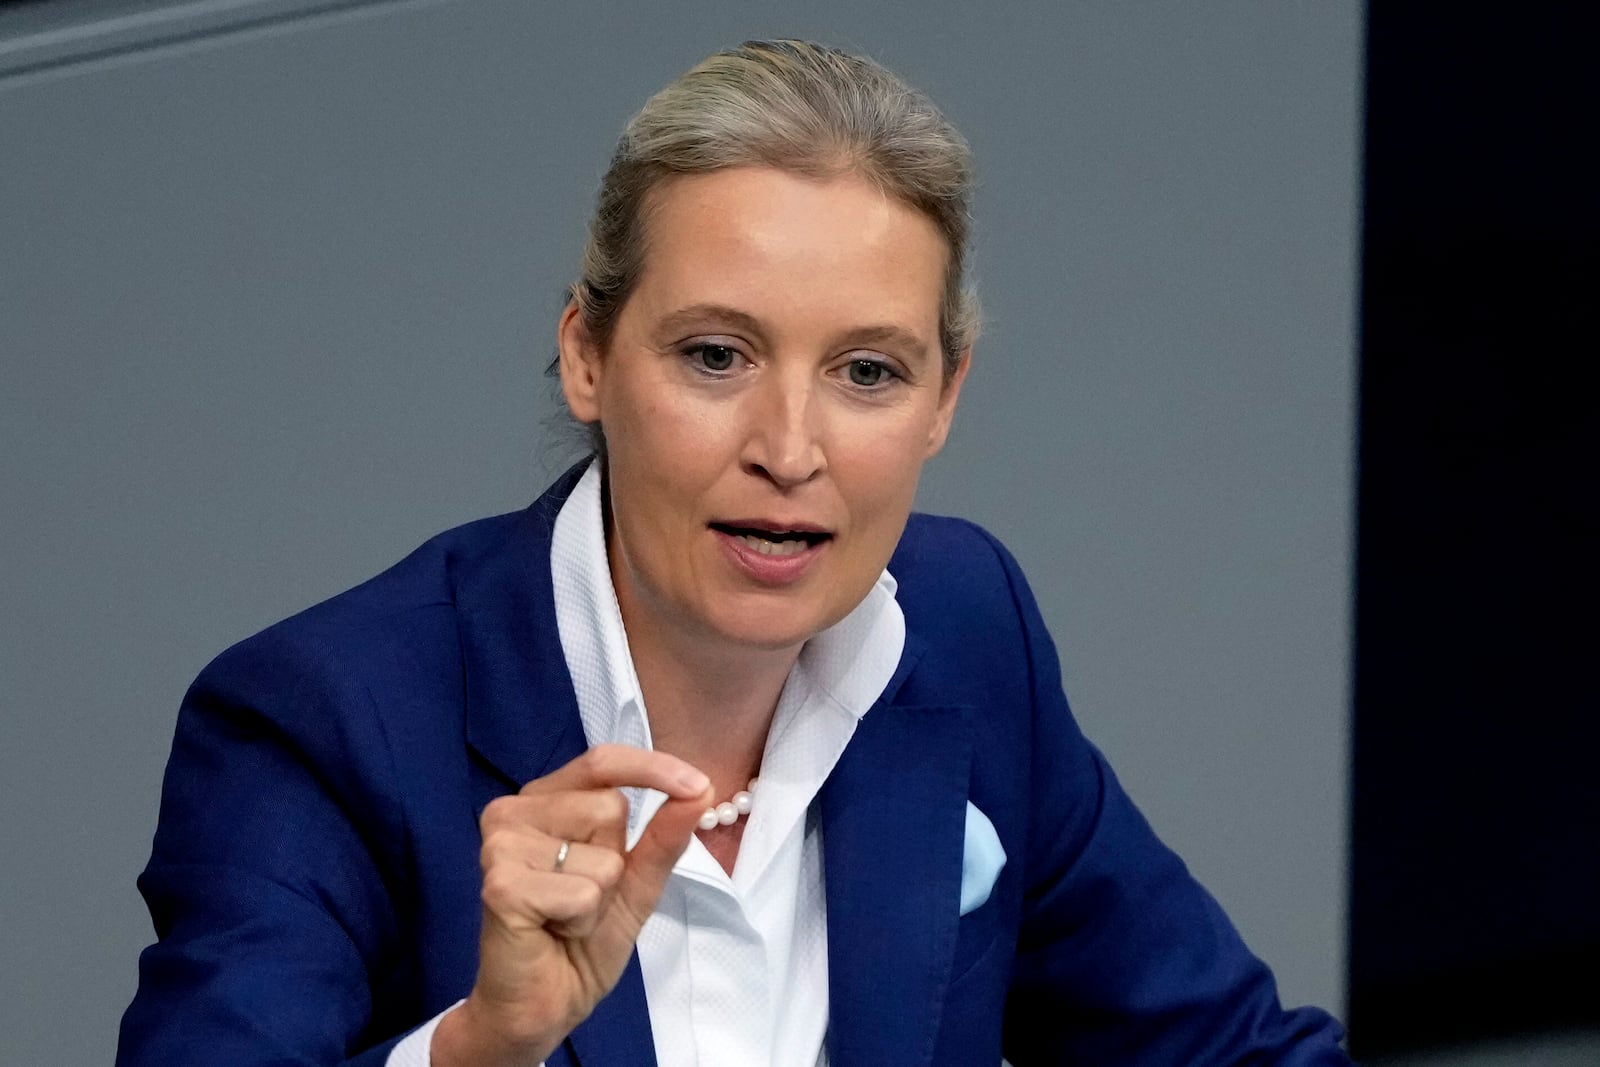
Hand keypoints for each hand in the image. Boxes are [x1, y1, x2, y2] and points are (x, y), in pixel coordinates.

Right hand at [432, 744, 712, 1066]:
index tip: (698, 785)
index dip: (652, 768)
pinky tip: (552, 931)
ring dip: (599, 898)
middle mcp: (514, 811)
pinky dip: (581, 920)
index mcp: (544, 800)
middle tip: (583, 899)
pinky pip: (582, 892)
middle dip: (615, 862)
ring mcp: (501, 845)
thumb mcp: (636, 882)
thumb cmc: (581, 940)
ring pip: (602, 855)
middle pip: (609, 807)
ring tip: (566, 917)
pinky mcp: (500, 885)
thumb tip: (701, 790)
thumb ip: (664, 835)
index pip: (602, 761)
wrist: (543, 1004)